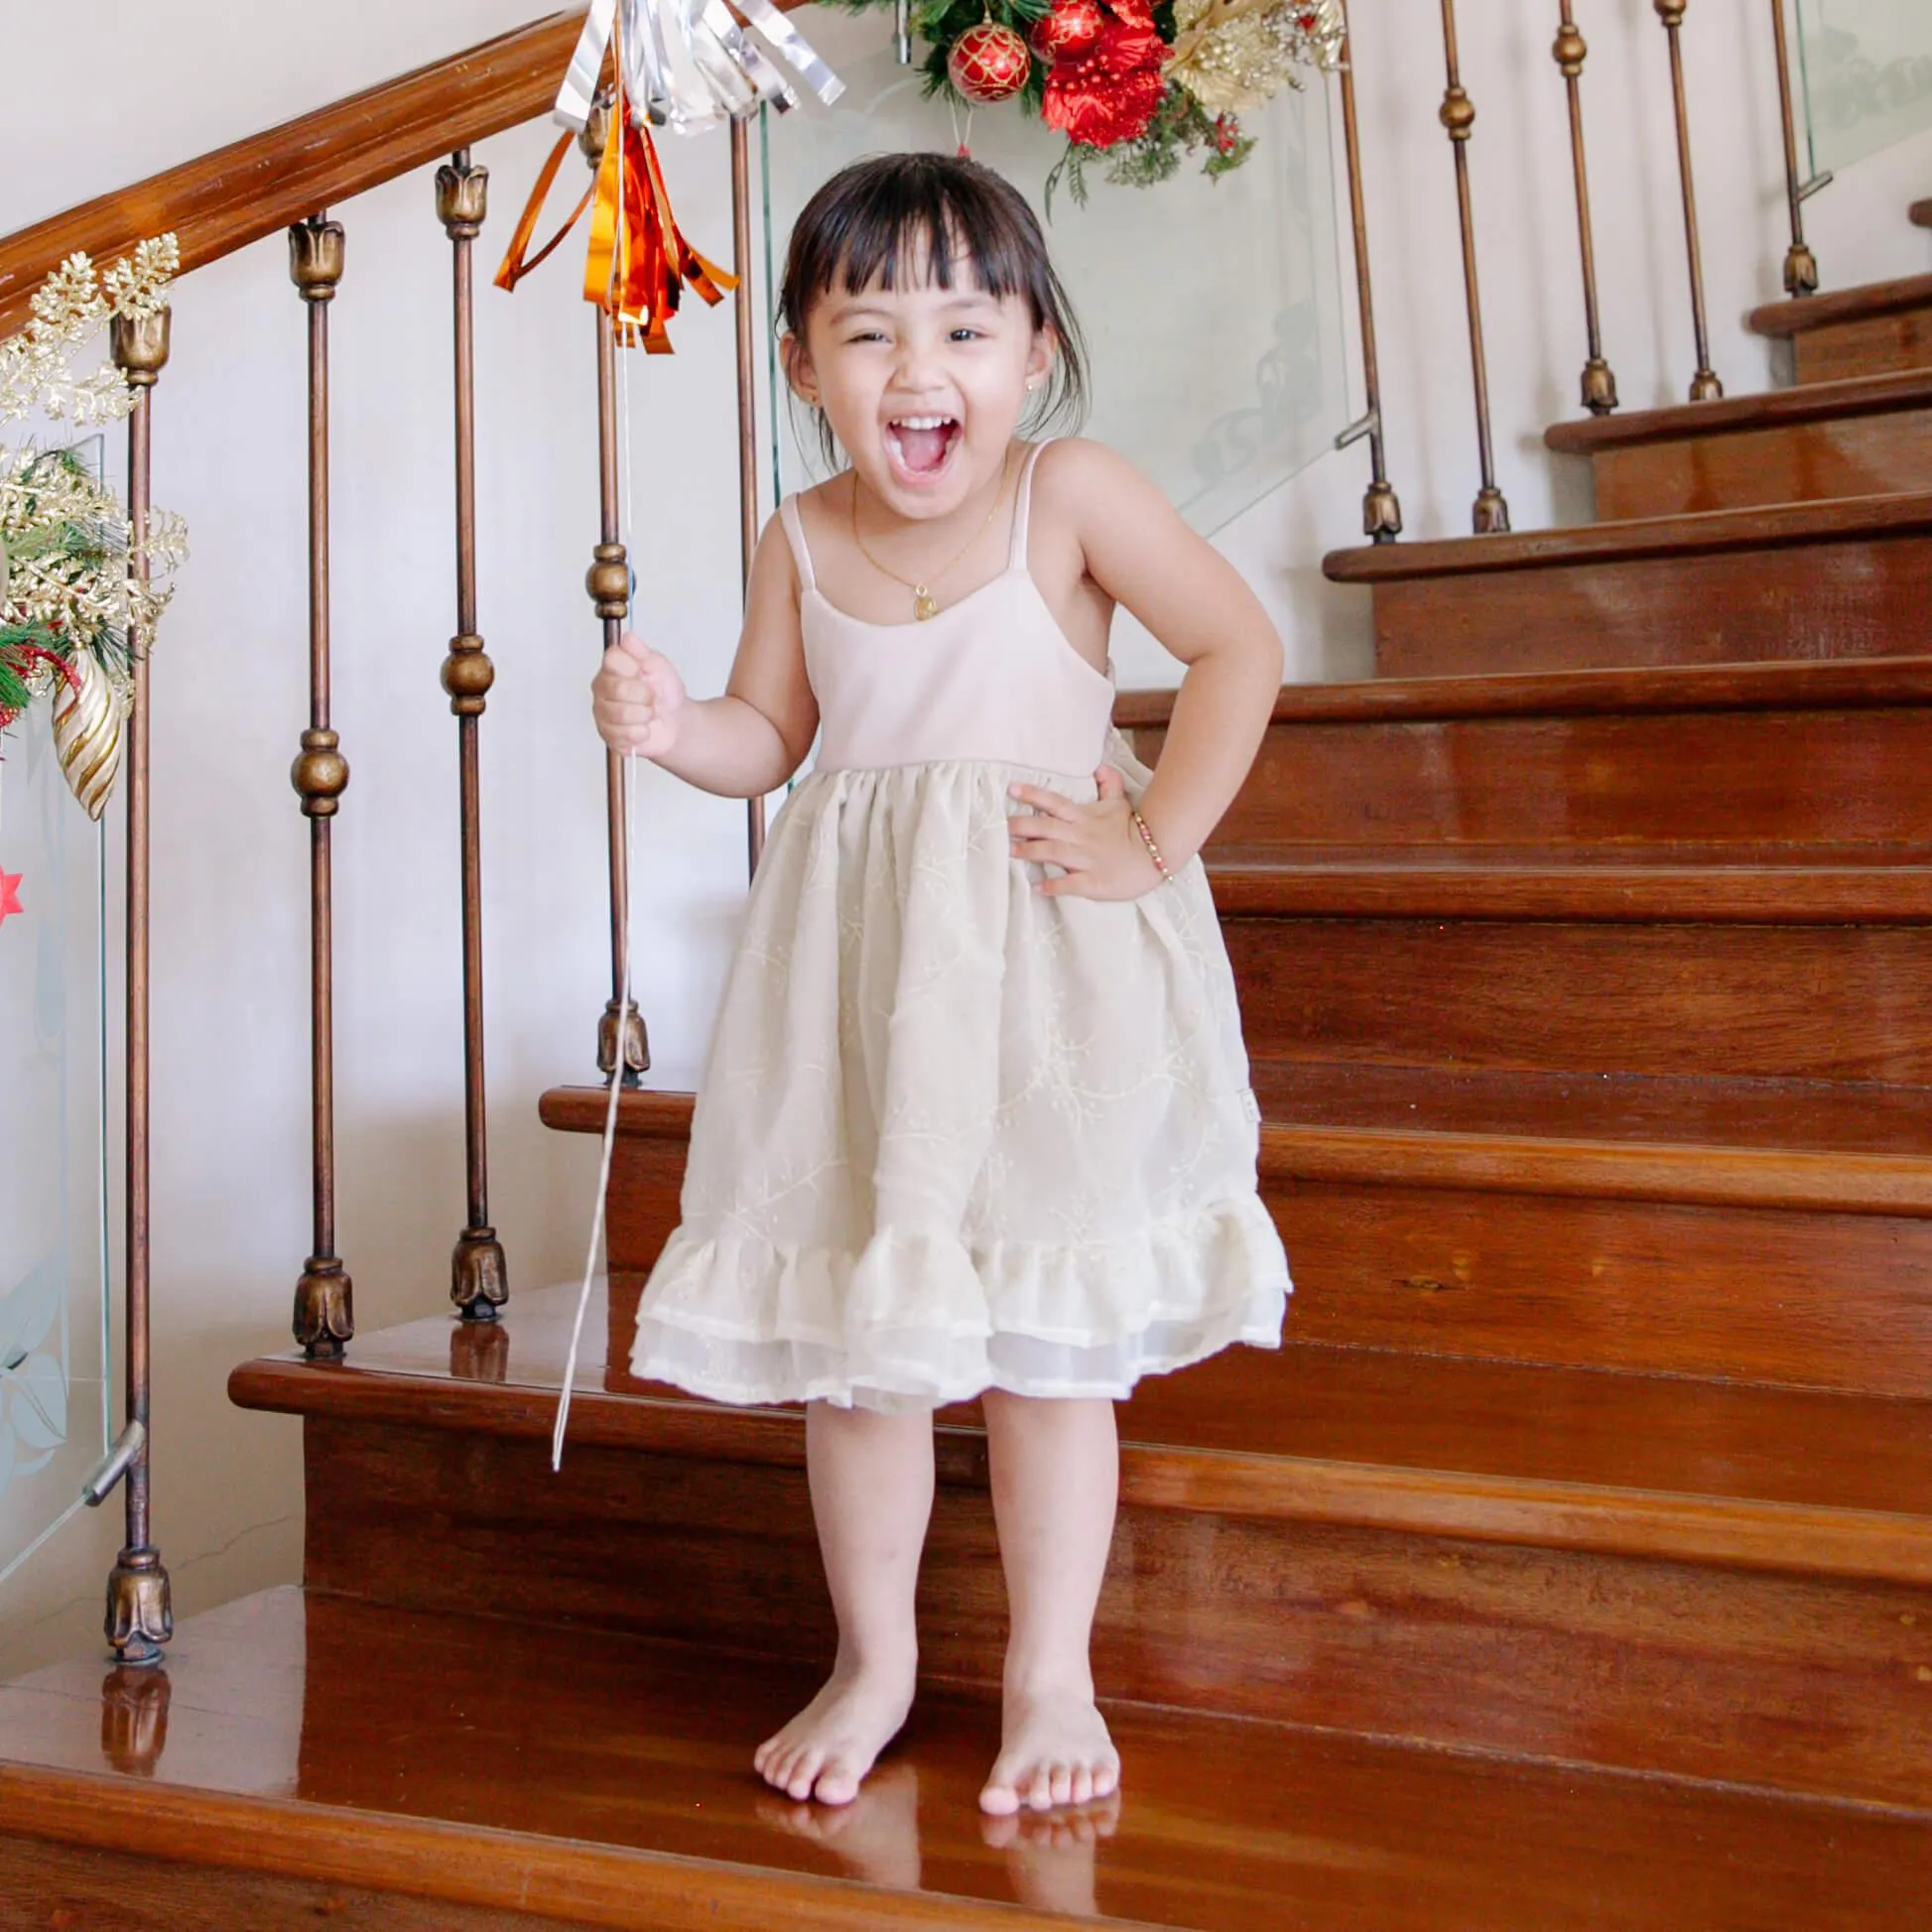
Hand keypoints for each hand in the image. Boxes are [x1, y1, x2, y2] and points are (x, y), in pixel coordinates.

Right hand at [591, 631, 685, 756]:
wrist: (675, 720)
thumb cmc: (664, 691)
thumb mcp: (658, 666)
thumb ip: (642, 652)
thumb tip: (628, 637)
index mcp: (611, 668)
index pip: (611, 660)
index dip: (632, 667)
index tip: (643, 671)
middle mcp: (602, 689)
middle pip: (617, 689)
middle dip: (644, 696)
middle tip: (653, 697)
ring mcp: (602, 714)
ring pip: (620, 714)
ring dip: (645, 715)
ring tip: (650, 713)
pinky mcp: (609, 736)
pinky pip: (624, 736)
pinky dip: (642, 733)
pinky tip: (644, 728)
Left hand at [1008, 766, 1164, 900]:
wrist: (1156, 854)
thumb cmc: (1135, 830)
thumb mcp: (1120, 804)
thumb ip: (1109, 785)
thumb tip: (1101, 767)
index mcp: (1084, 818)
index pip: (1054, 802)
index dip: (1033, 795)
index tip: (1012, 790)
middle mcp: (1081, 836)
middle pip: (1047, 827)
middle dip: (1022, 825)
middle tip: (1002, 826)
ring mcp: (1087, 859)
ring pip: (1054, 852)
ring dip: (1031, 852)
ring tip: (1010, 852)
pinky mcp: (1094, 881)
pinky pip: (1070, 884)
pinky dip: (1053, 885)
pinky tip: (1036, 888)